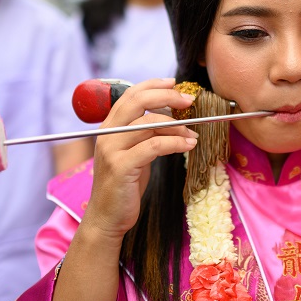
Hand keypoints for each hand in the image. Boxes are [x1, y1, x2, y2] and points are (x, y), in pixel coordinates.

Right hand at [82, 78, 197, 242]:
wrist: (108, 217)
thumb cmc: (125, 185)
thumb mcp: (134, 153)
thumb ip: (145, 133)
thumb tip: (171, 116)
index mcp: (109, 127)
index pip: (130, 95)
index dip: (153, 85)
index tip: (174, 83)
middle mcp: (107, 134)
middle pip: (138, 102)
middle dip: (166, 96)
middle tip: (188, 101)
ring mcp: (111, 150)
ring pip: (149, 124)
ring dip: (177, 126)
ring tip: (193, 133)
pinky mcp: (121, 167)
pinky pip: (153, 146)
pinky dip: (175, 143)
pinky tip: (188, 145)